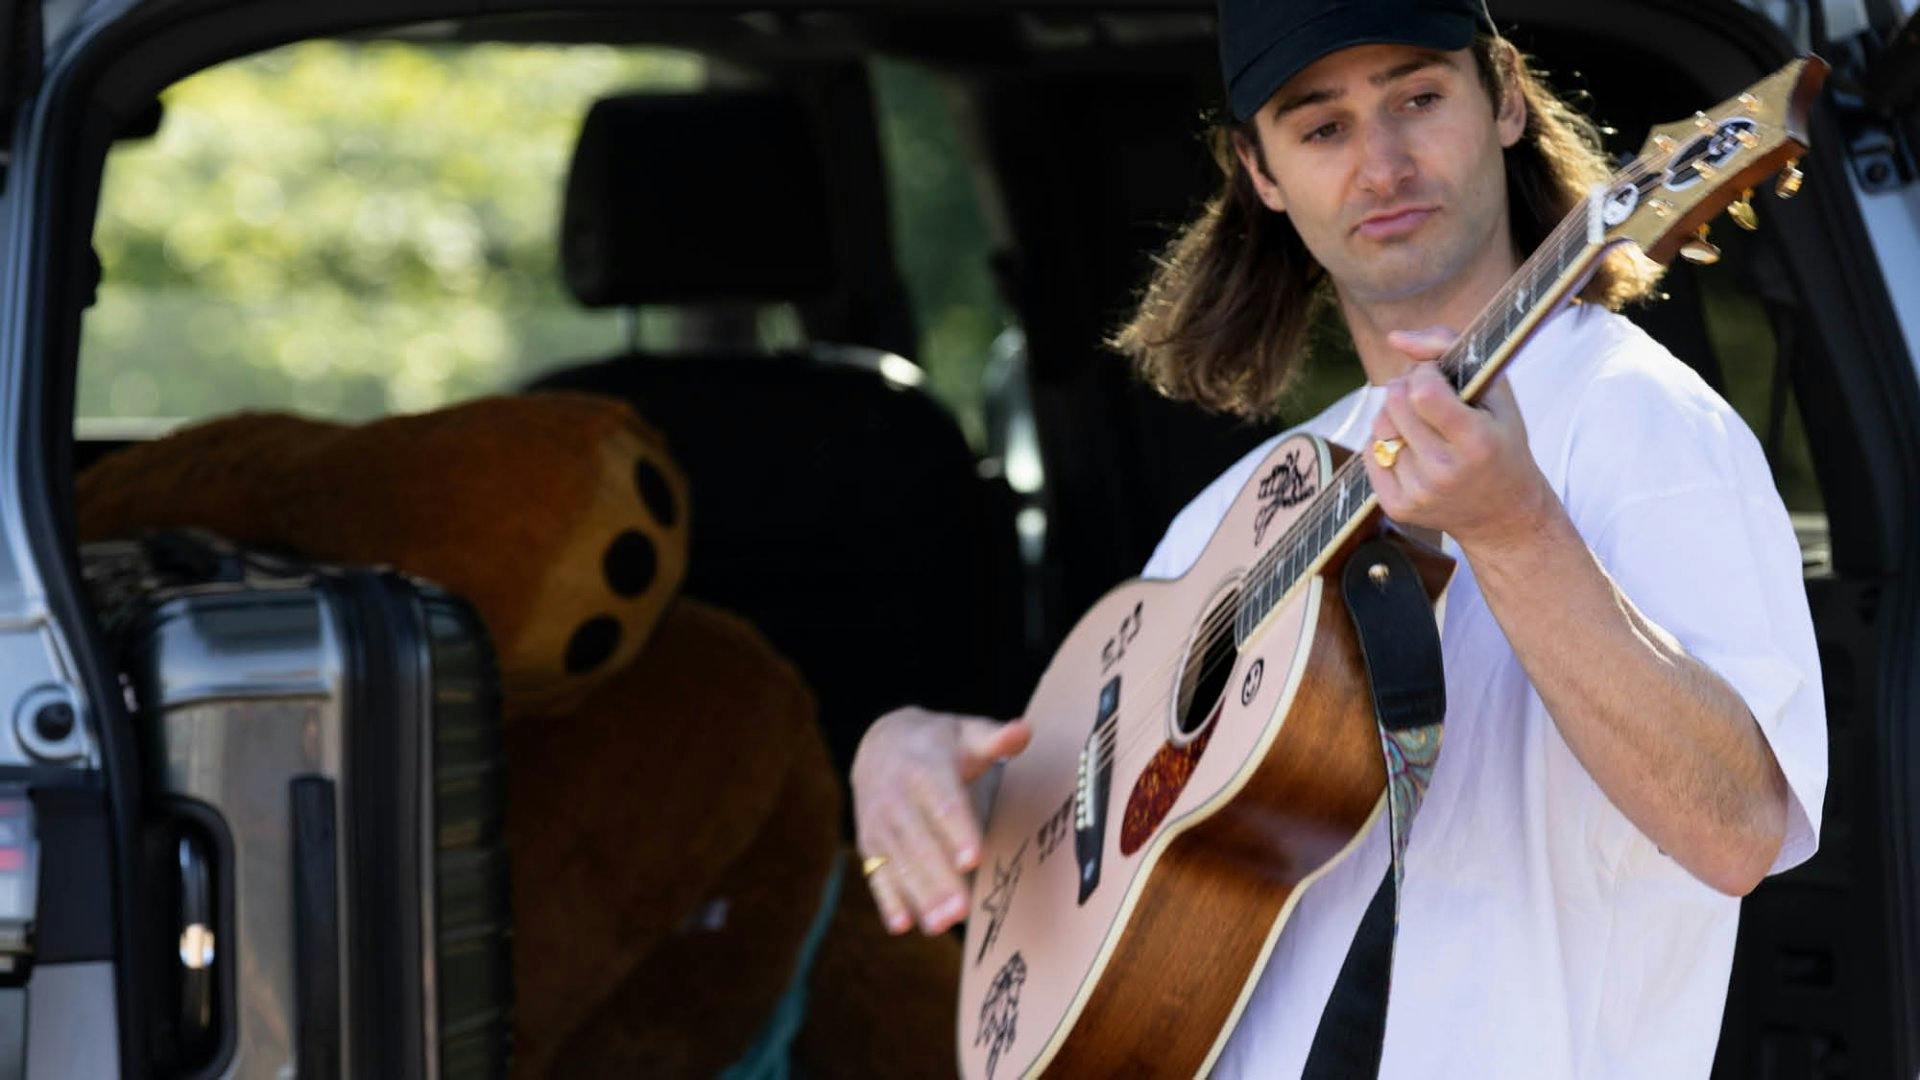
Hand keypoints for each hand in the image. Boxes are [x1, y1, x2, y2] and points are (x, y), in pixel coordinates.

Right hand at [850, 706, 1031, 934]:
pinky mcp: (870, 843)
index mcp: (924, 768)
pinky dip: (887, 899)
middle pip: (919, 842)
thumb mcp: (965, 733)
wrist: (880, 743)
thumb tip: (1024, 731)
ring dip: (918, 895)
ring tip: (942, 924)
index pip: (942, 803)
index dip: (957, 830)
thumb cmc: (938, 744)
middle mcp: (896, 797)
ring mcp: (879, 823)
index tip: (973, 857)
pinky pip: (877, 873)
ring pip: (898, 862)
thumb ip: (995, 738)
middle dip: (938, 877)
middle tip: (960, 910)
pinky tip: (902, 925)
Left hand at [1364, 327, 1555, 552]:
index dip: (1425, 374)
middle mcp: (1445, 472)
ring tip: (1422, 424)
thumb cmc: (1500, 443)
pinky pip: (1369, 453)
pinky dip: (1385, 443)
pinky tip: (1412, 448)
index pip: (1423, 392)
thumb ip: (1447, 347)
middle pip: (1394, 404)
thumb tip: (1394, 337)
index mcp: (1476, 442)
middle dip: (1407, 388)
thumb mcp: (1495, 391)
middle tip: (1428, 396)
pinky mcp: (1398, 508)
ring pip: (1379, 428)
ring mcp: (1419, 493)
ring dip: (1394, 416)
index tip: (1439, 377)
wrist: (1503, 514)